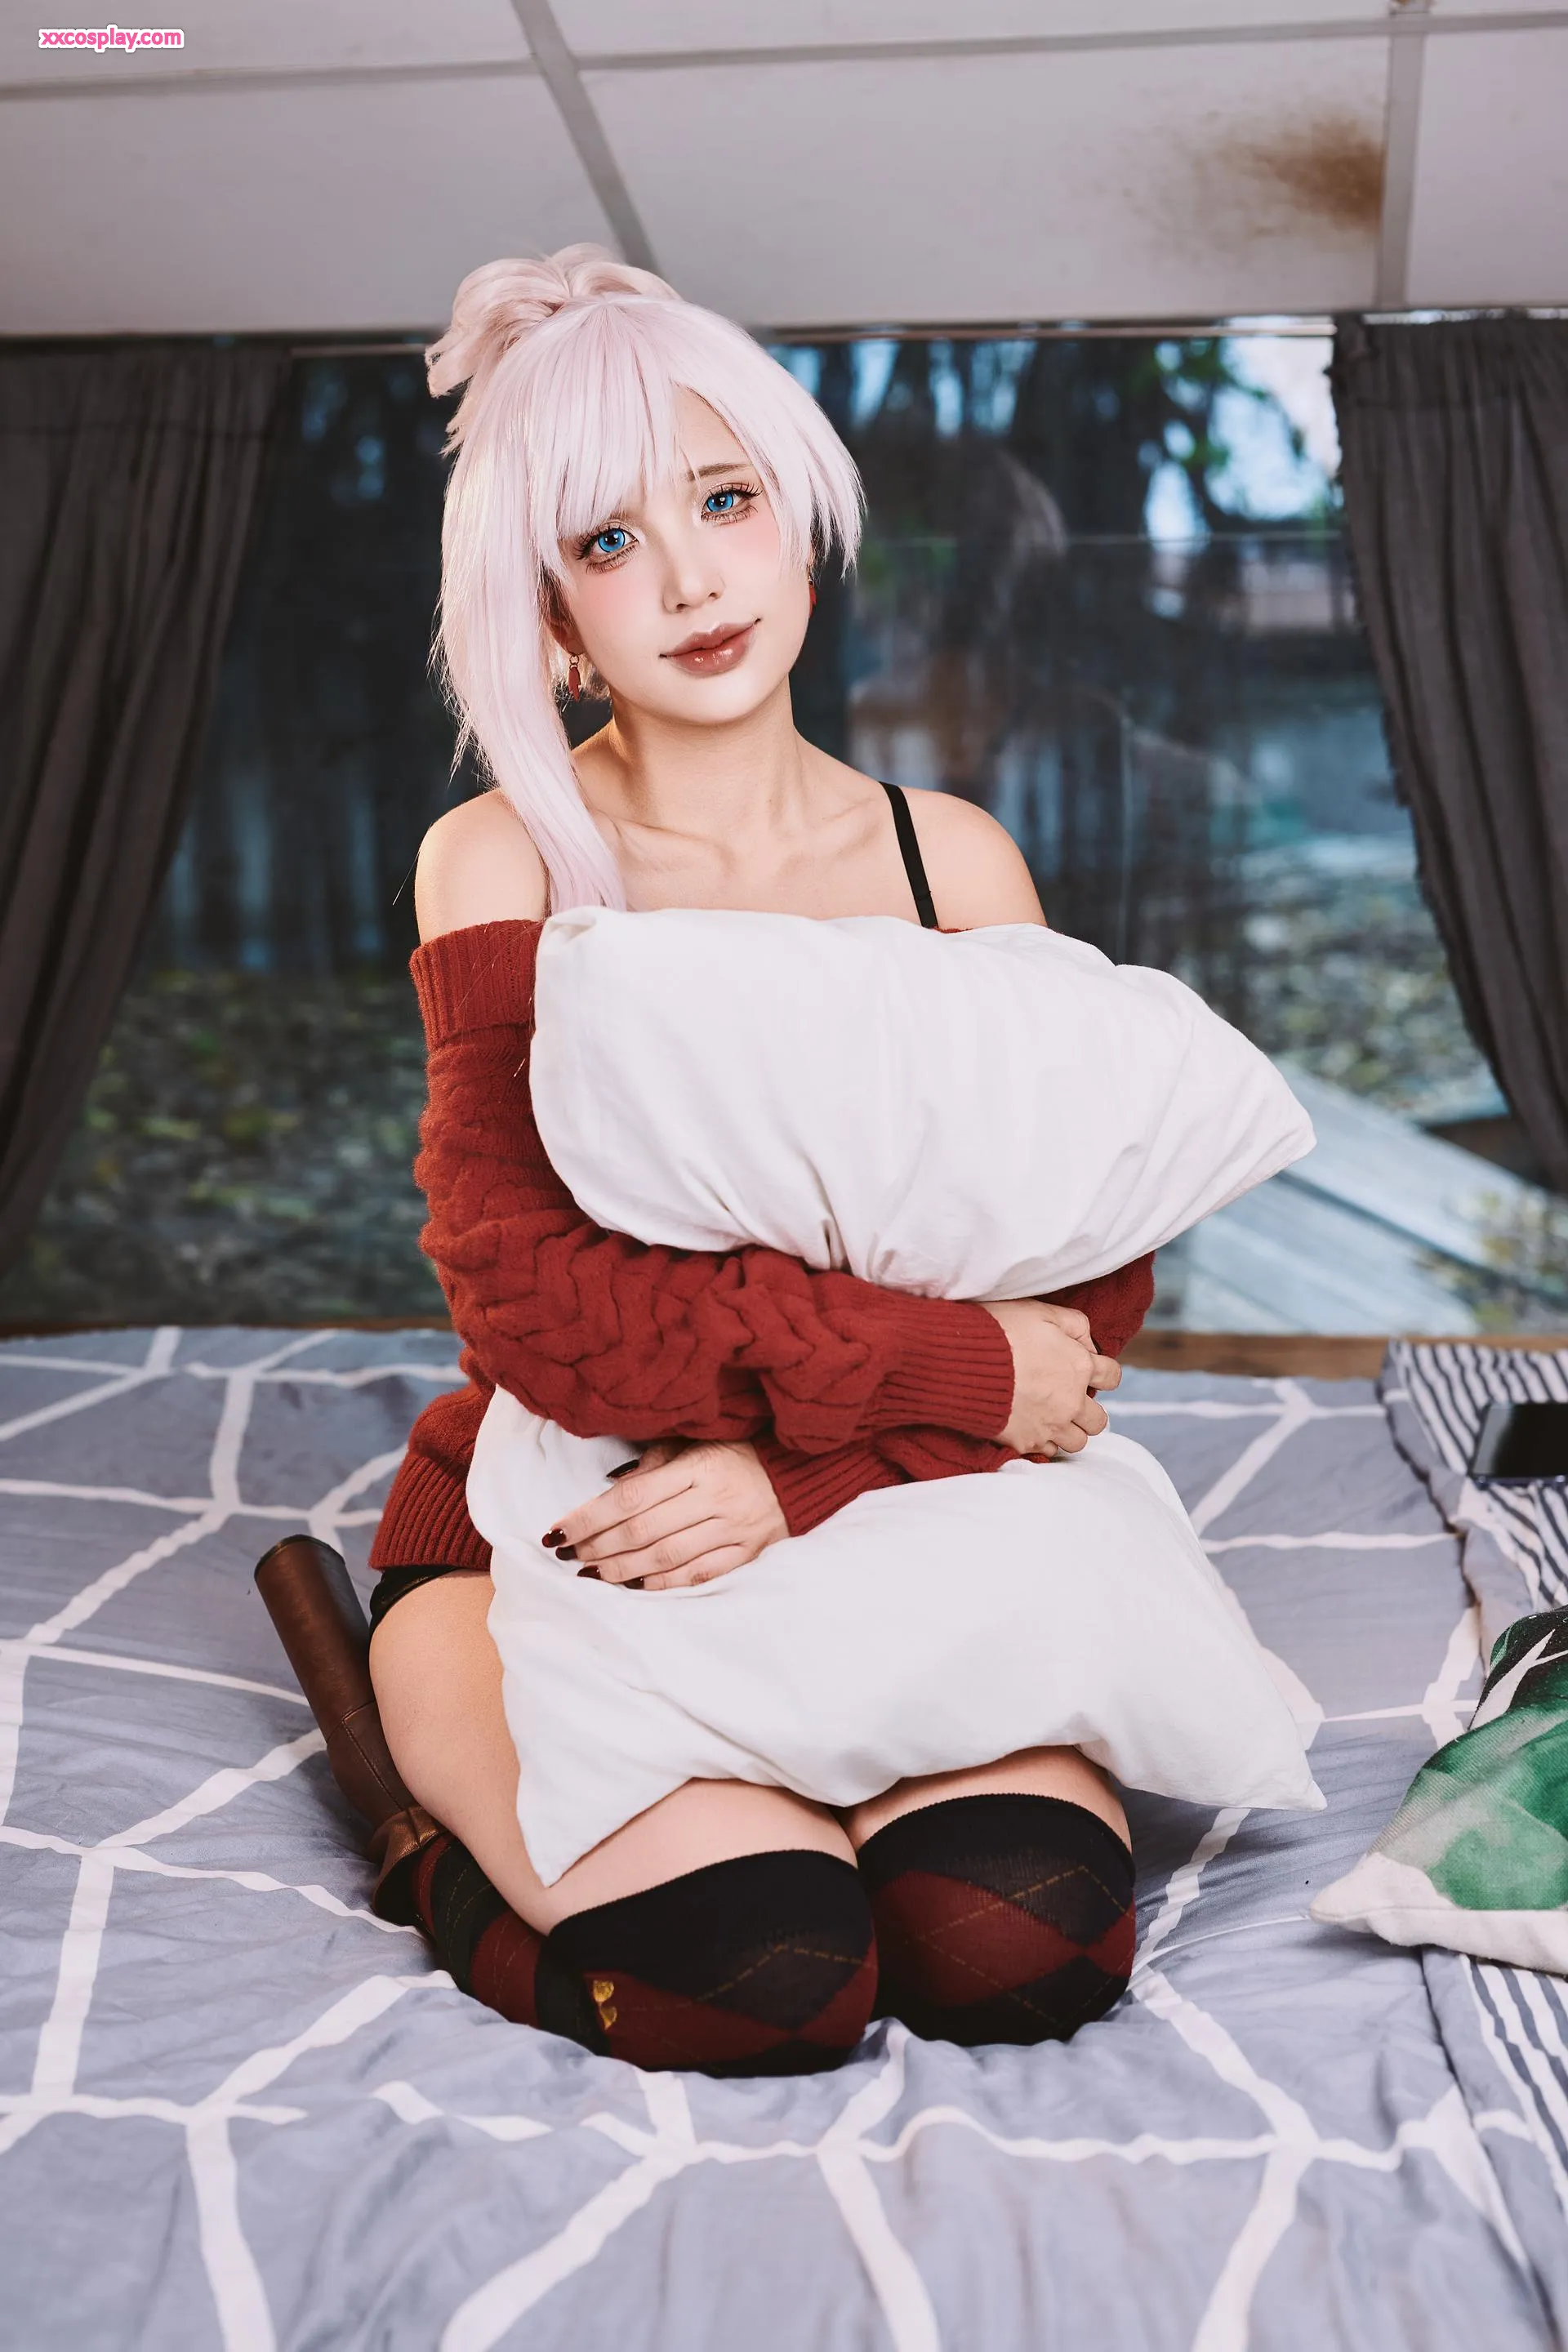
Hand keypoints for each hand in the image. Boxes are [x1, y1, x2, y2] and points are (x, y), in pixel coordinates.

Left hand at [549, 1439, 788, 1590]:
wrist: (799, 1474)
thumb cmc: (738, 1453)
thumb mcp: (696, 1443)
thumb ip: (654, 1463)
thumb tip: (610, 1485)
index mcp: (698, 1467)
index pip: (631, 1497)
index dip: (590, 1516)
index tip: (558, 1529)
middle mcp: (714, 1500)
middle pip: (643, 1531)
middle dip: (598, 1545)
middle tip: (568, 1553)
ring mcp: (732, 1531)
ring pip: (666, 1558)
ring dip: (622, 1569)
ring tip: (592, 1573)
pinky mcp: (746, 1554)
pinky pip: (697, 1575)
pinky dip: (662, 1583)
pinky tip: (634, 1586)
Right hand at [980, 1301, 1120, 1456]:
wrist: (961, 1362)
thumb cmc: (999, 1331)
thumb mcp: (1040, 1311)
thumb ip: (1073, 1323)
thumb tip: (1088, 1343)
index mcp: (1079, 1366)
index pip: (1112, 1377)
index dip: (1103, 1374)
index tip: (1089, 1372)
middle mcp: (1071, 1401)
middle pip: (1099, 1420)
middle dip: (1088, 1411)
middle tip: (1069, 1400)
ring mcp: (1050, 1425)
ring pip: (1078, 1442)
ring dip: (1069, 1430)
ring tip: (1051, 1418)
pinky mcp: (1026, 1442)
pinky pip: (1048, 1452)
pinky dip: (1044, 1442)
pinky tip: (1031, 1427)